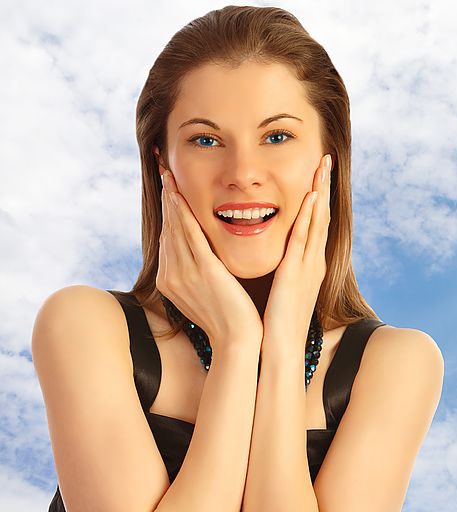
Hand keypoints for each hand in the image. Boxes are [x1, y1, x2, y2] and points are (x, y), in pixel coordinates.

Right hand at [157, 168, 262, 346]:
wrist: (238, 341)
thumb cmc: (230, 319)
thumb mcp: (206, 294)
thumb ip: (199, 274)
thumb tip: (200, 259)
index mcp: (170, 280)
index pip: (168, 237)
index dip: (167, 212)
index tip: (167, 189)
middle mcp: (171, 274)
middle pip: (167, 228)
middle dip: (165, 198)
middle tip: (163, 171)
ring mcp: (185, 273)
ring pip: (175, 227)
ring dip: (171, 199)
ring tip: (168, 174)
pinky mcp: (203, 271)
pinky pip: (190, 235)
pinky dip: (183, 213)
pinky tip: (179, 194)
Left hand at [262, 153, 332, 352]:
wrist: (280, 347)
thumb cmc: (276, 324)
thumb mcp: (281, 290)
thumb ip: (282, 272)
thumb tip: (277, 261)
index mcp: (308, 265)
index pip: (315, 224)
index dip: (318, 199)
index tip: (318, 175)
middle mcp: (313, 262)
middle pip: (321, 217)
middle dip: (323, 187)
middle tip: (325, 159)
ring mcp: (308, 266)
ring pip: (317, 222)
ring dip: (320, 192)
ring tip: (322, 167)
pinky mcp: (297, 272)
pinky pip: (305, 239)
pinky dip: (310, 217)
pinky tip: (312, 197)